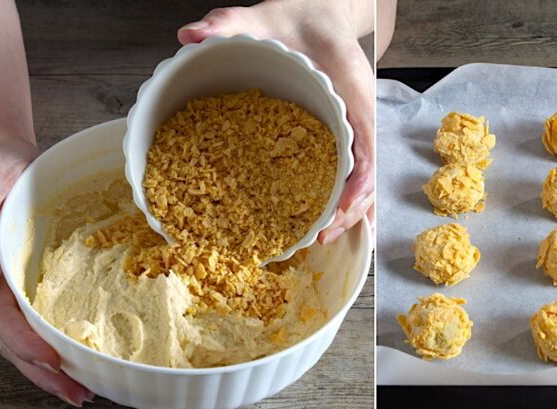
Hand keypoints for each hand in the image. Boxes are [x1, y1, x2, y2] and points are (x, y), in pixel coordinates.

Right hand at [0, 137, 92, 405]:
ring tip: (85, 392)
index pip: (1, 318)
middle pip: (17, 342)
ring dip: (56, 370)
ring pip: (31, 339)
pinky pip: (48, 321)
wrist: (6, 155)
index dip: (25, 343)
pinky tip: (87, 362)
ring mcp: (18, 289)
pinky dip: (65, 345)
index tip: (52, 360)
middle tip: (79, 396)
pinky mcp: (37, 286)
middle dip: (46, 373)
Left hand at [179, 1, 373, 242]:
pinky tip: (325, 223)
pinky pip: (348, 175)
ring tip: (321, 238)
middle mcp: (359, 118)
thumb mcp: (262, 16)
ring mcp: (354, 131)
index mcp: (353, 92)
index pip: (366, 147)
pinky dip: (340, 200)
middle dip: (349, 211)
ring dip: (346, 214)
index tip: (340, 207)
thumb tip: (190, 35)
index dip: (357, 183)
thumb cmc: (299, 18)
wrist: (320, 13)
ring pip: (361, 182)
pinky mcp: (343, 138)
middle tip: (323, 236)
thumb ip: (228, 23)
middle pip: (366, 176)